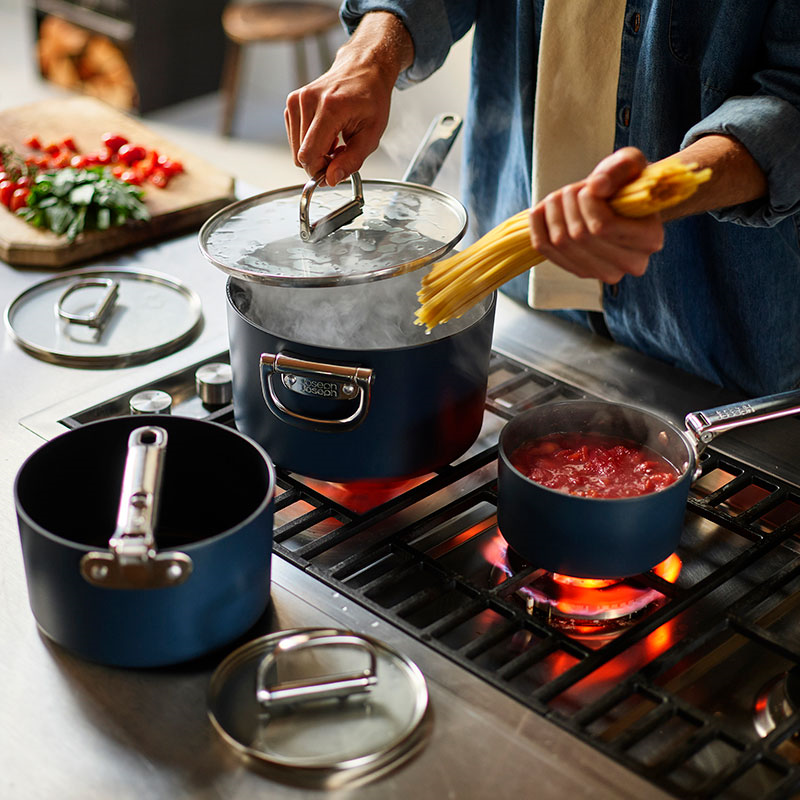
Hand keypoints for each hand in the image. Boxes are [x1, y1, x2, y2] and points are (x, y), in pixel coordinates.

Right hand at [284, 12, 412, 186]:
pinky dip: (310, 141)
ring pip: (297, 149)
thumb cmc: (371, 97)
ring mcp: (297, 100)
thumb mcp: (371, 135)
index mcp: (329, 107)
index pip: (308, 154)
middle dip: (319, 162)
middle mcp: (308, 100)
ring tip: (335, 141)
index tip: (332, 173)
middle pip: (300, 155)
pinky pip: (295, 138)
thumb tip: (331, 179)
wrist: (364, 68)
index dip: (319, 171)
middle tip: (339, 154)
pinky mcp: (292, 102)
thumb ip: (351, 161)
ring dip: (315, 152)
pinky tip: (326, 133)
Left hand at [529, 147, 664, 283]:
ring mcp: (604, 272)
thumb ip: (620, 168)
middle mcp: (631, 263)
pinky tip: (541, 211)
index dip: (587, 201)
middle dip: (568, 204)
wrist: (620, 203)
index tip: (588, 185)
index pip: (603, 226)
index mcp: (650, 238)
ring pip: (562, 244)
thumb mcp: (631, 163)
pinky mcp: (581, 272)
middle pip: (580, 236)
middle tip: (570, 189)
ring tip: (558, 197)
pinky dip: (538, 227)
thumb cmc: (628, 182)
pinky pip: (547, 252)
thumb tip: (596, 185)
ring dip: (552, 214)